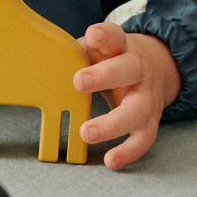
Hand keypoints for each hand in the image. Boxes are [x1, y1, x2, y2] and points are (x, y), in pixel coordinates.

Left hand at [73, 22, 181, 169]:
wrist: (157, 65)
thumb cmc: (113, 58)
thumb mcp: (98, 49)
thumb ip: (75, 54)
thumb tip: (39, 63)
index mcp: (121, 47)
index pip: (116, 36)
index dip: (105, 35)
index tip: (93, 35)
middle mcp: (138, 69)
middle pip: (130, 69)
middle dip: (106, 76)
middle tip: (79, 82)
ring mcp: (147, 95)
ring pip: (139, 109)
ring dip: (113, 123)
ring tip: (85, 133)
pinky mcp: (152, 119)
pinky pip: (145, 137)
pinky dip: (130, 151)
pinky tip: (111, 161)